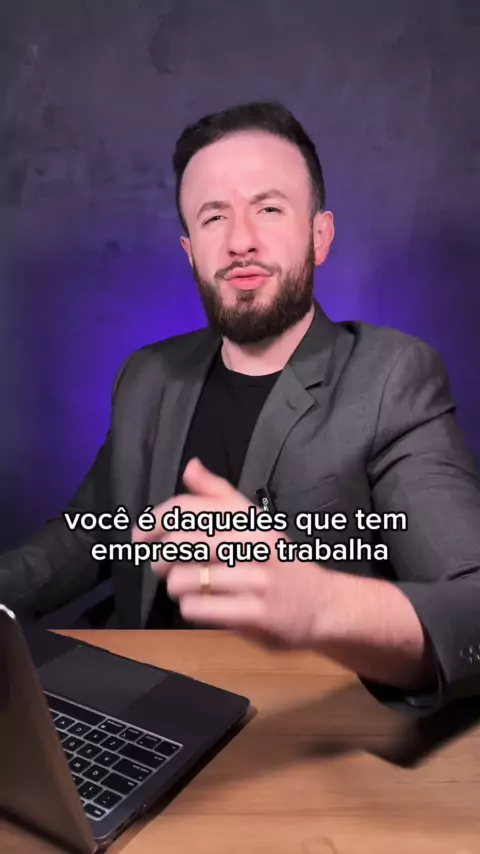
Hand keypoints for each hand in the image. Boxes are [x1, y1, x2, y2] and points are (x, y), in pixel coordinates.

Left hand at [131, 458, 325, 649]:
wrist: (326, 604)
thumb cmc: (282, 563)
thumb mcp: (255, 522)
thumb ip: (220, 496)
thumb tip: (191, 466)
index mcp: (250, 519)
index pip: (192, 507)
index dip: (157, 519)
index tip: (141, 534)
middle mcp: (255, 543)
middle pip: (184, 541)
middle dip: (162, 557)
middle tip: (162, 566)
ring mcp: (258, 579)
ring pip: (187, 578)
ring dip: (176, 586)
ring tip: (185, 588)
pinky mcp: (257, 614)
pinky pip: (201, 608)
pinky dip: (190, 608)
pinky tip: (200, 606)